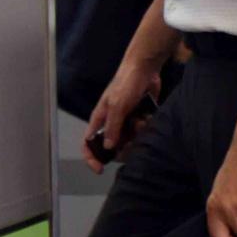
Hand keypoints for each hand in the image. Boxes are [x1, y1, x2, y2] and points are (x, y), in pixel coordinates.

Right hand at [84, 55, 163, 172]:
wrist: (145, 68)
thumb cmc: (126, 83)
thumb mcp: (118, 105)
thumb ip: (113, 126)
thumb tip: (109, 147)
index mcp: (100, 119)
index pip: (88, 143)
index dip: (91, 157)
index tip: (100, 168)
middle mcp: (112, 122)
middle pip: (113, 146)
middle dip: (124, 147)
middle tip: (133, 141)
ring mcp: (126, 120)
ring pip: (130, 140)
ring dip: (137, 136)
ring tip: (142, 122)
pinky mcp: (139, 116)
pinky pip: (142, 131)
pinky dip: (145, 127)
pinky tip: (148, 117)